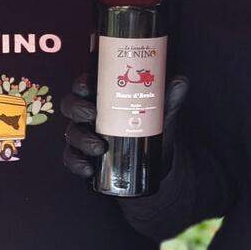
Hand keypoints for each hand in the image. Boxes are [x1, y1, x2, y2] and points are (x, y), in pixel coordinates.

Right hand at [60, 74, 188, 180]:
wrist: (154, 160)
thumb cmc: (149, 127)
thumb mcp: (160, 113)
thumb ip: (169, 97)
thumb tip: (180, 80)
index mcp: (102, 97)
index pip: (84, 85)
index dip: (81, 84)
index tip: (89, 87)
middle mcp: (88, 114)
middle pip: (70, 105)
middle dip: (77, 109)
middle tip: (92, 114)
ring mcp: (83, 135)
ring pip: (71, 133)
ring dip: (81, 139)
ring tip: (99, 147)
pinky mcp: (83, 156)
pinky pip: (71, 158)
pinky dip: (77, 164)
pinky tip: (88, 169)